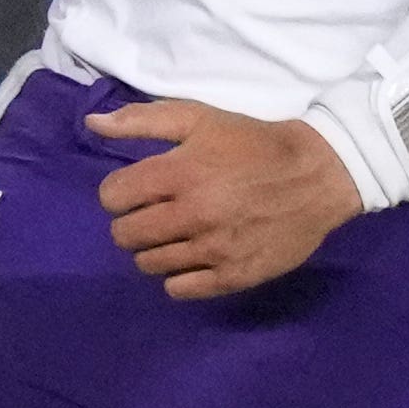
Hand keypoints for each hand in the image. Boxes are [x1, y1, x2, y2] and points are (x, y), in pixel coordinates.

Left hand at [89, 99, 360, 299]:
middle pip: (125, 236)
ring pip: (148, 265)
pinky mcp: (232, 277)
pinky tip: (193, 255)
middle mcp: (192, 215)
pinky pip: (179, 289)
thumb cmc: (251, 142)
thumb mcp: (198, 118)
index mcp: (179, 173)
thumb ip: (142, 121)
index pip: (112, 198)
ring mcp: (213, 251)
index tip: (136, 188)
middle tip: (154, 212)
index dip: (118, 192)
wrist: (316, 175)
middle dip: (131, 222)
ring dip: (154, 248)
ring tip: (176, 232)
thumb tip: (92, 124)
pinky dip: (178, 275)